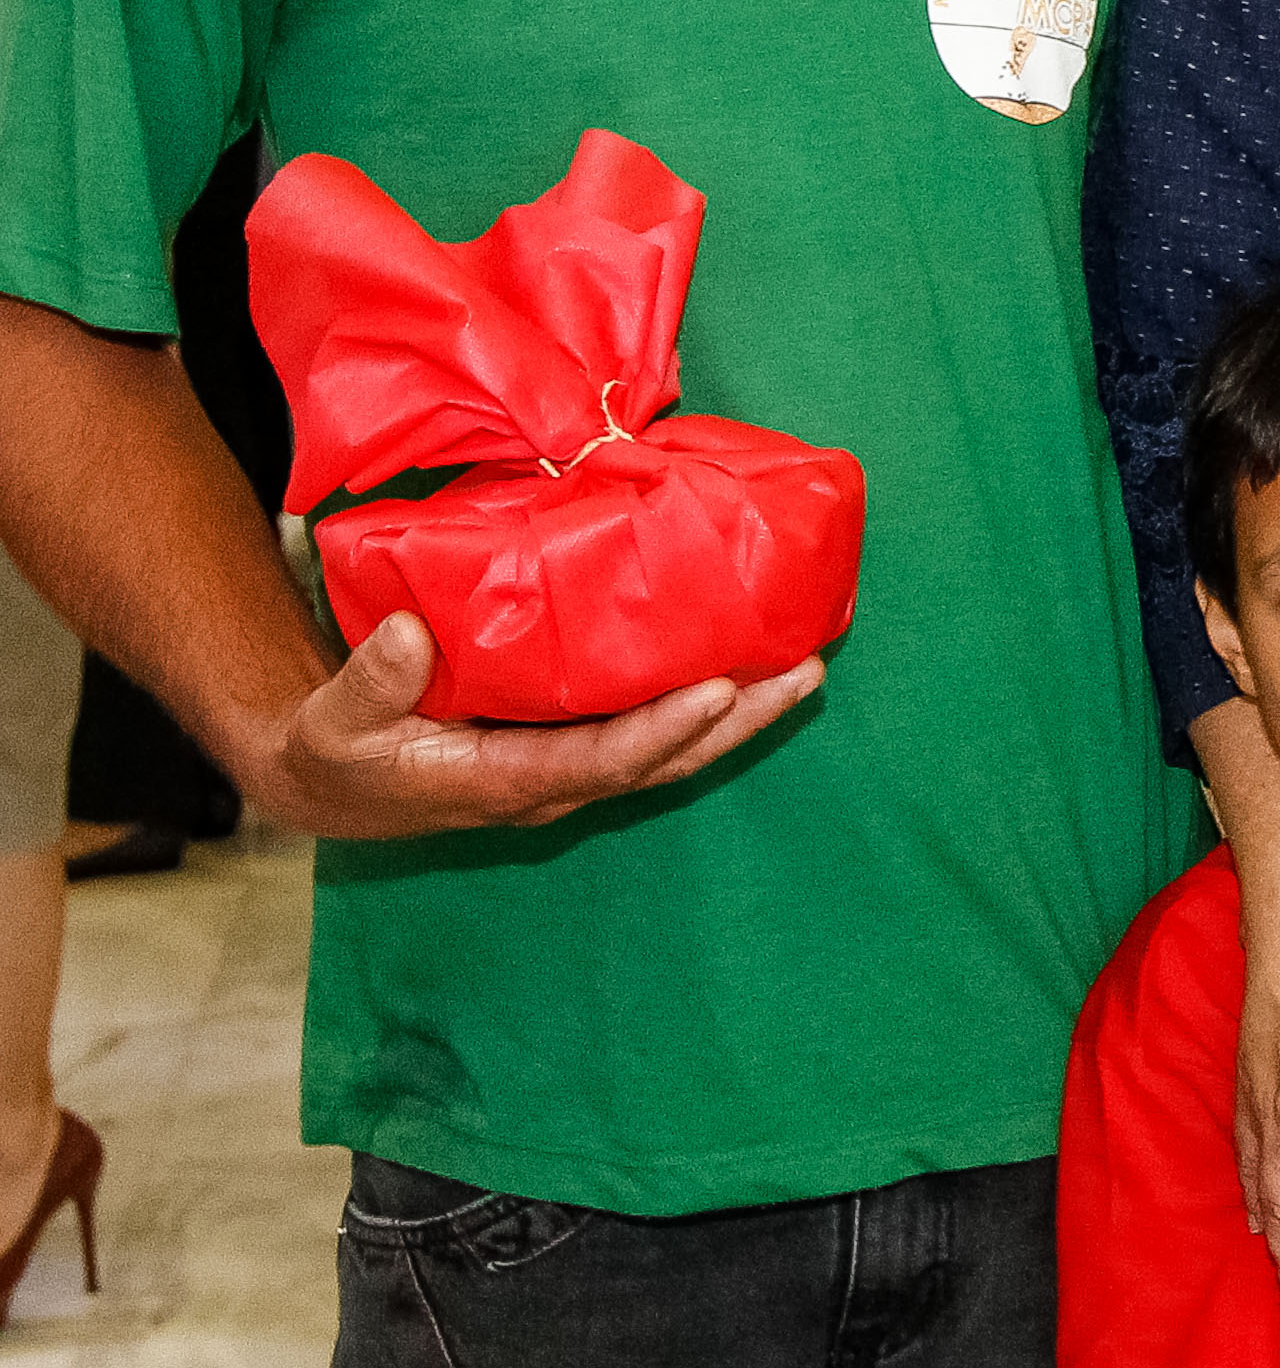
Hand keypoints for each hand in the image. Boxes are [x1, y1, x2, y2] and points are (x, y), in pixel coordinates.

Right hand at [256, 612, 818, 835]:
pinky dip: (708, 704)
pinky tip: (750, 665)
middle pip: (664, 761)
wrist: (338, 783)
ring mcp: (570, 768)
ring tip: (806, 668)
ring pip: (671, 750)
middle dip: (737, 721)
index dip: (664, 731)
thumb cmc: (340, 749)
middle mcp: (553, 784)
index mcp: (502, 782)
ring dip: (741, 715)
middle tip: (804, 674)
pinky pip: (653, 731)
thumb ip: (371, 682)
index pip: (602, 762)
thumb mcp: (336, 720)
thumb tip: (412, 634)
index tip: (720, 691)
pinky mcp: (574, 746)